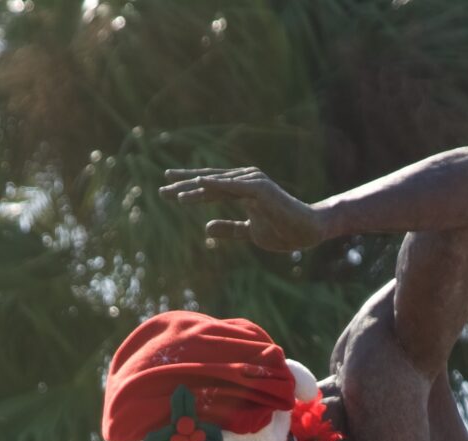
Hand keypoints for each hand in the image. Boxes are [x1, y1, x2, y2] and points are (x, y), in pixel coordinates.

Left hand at [162, 166, 324, 250]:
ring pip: (217, 185)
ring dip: (195, 188)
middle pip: (208, 182)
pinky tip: (199, 183)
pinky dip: (216, 184)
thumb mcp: (249, 233)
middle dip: (184, 186)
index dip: (188, 189)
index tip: (167, 191)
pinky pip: (233, 186)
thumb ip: (229, 229)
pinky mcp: (260, 188)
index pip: (209, 188)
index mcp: (241, 190)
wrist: (306, 232)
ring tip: (174, 194)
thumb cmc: (282, 230)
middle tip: (161, 191)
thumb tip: (206, 228)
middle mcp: (244, 181)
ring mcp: (252, 182)